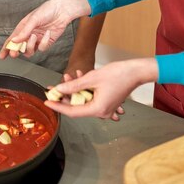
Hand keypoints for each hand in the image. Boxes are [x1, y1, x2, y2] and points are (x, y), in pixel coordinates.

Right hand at [0, 0, 89, 59]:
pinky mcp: (46, 42)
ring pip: (29, 51)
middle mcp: (29, 34)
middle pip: (19, 48)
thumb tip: (14, 41)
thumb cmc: (47, 10)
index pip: (12, 39)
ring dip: (30, 46)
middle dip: (16, 51)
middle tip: (15, 53)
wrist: (62, 11)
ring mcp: (37, 40)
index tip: (2, 56)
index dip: (6, 48)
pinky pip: (42, 48)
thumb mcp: (33, 19)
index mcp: (23, 27)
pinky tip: (47, 33)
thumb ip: (24, 31)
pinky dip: (44, 42)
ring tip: (34, 37)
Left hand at [44, 57, 158, 120]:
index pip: (72, 111)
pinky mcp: (107, 102)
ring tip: (68, 76)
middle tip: (54, 87)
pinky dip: (85, 88)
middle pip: (78, 106)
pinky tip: (80, 75)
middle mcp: (101, 112)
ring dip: (75, 89)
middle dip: (66, 95)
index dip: (58, 106)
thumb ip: (74, 85)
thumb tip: (59, 89)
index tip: (47, 101)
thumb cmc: (118, 74)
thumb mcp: (92, 78)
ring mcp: (105, 108)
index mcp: (98, 109)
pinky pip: (91, 97)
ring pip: (84, 100)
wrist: (136, 71)